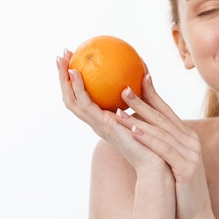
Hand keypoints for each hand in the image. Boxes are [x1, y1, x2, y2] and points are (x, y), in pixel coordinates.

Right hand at [56, 50, 168, 176]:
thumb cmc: (156, 141)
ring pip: (72, 100)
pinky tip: (77, 72)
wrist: (158, 163)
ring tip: (62, 60)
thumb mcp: (147, 109)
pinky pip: (86, 104)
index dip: (76, 80)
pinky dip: (79, 88)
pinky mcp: (102, 126)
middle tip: (60, 55)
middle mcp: (97, 122)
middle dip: (64, 76)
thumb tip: (144, 70)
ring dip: (65, 79)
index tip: (74, 59)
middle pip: (73, 98)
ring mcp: (97, 125)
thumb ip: (143, 93)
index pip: (84, 98)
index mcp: (105, 119)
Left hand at [115, 68, 214, 218]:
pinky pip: (164, 149)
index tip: (138, 78)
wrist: (197, 216)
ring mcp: (190, 154)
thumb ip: (163, 144)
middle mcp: (190, 141)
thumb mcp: (172, 162)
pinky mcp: (186, 168)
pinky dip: (148, 138)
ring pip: (160, 131)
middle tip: (122, 88)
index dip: (153, 94)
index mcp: (187, 138)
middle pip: (163, 117)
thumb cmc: (181, 190)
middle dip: (142, 100)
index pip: (167, 111)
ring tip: (119, 109)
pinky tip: (133, 130)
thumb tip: (142, 130)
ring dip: (138, 118)